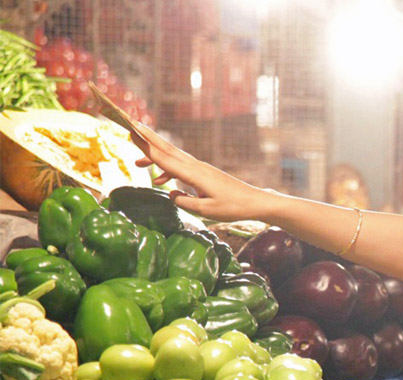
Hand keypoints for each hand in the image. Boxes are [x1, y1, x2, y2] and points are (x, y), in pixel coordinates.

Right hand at [131, 123, 274, 221]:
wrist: (253, 202)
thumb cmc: (233, 207)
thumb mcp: (207, 211)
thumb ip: (185, 203)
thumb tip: (171, 195)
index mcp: (194, 174)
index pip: (165, 159)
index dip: (146, 147)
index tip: (131, 132)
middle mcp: (195, 167)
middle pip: (167, 149)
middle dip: (147, 138)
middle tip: (129, 125)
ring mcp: (200, 168)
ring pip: (173, 157)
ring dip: (155, 156)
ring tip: (137, 162)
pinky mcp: (204, 173)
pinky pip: (181, 167)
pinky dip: (168, 170)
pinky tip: (161, 180)